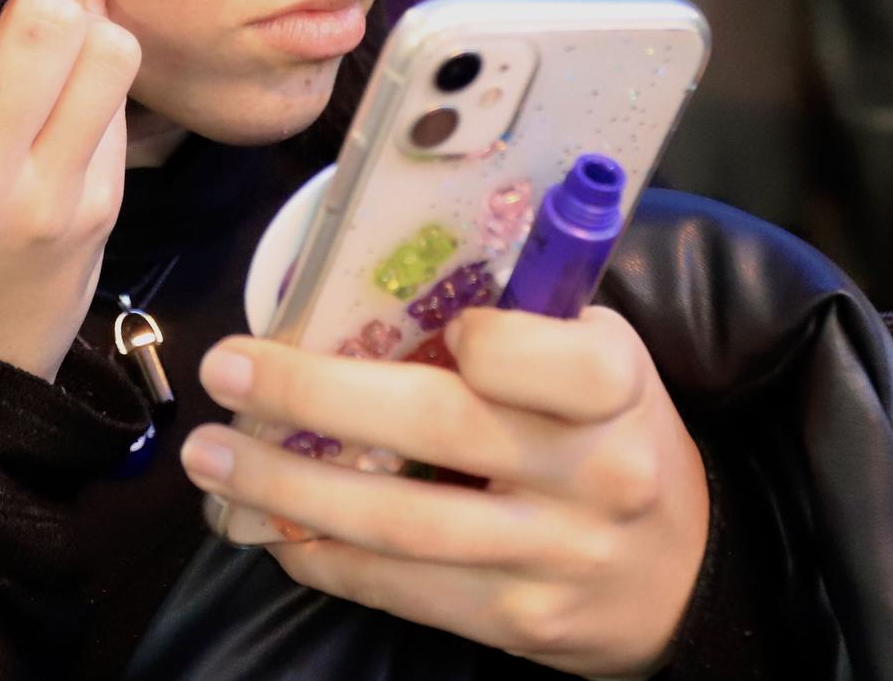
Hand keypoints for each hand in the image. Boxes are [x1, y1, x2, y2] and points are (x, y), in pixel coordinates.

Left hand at [180, 306, 708, 678]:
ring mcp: (553, 557)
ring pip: (398, 522)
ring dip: (286, 489)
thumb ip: (520, 321)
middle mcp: (593, 474)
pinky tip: (265, 525)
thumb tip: (376, 270)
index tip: (430, 322)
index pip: (550, 356)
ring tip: (210, 459)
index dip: (483, 339)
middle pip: (436, 430)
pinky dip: (320, 554)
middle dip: (312, 399)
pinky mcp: (516, 622)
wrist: (682, 572)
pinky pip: (399, 587)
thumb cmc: (610, 433)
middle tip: (226, 370)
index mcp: (615, 388)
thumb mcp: (598, 357)